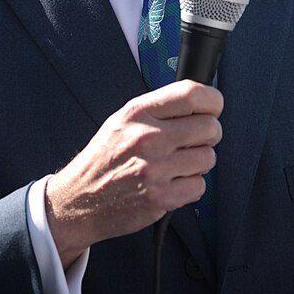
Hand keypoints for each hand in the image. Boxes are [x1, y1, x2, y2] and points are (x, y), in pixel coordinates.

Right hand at [43, 80, 222, 267]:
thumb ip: (159, 109)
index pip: (191, 95)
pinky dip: (191, 186)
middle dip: (209, 134)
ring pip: (208, 158)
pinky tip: (172, 182)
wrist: (79, 199)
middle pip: (209, 127)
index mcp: (138, 113)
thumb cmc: (104, 159)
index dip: (212, 100)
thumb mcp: (123, 120)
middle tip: (195, 140)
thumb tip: (199, 102)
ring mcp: (155, 169)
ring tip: (178, 164)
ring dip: (199, 162)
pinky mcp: (161, 198)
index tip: (213, 107)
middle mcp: (147, 138)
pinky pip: (200, 186)